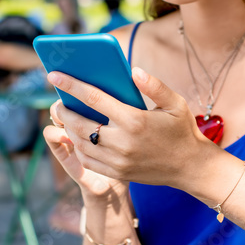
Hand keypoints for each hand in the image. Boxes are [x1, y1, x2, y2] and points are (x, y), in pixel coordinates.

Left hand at [46, 67, 213, 188]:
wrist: (190, 168)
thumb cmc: (182, 131)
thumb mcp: (175, 104)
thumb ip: (154, 86)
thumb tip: (133, 71)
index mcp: (134, 120)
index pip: (94, 98)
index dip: (71, 85)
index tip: (53, 75)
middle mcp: (122, 142)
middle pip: (79, 123)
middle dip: (63, 110)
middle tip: (57, 102)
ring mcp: (118, 160)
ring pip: (80, 143)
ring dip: (68, 129)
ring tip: (66, 118)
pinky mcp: (117, 173)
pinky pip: (88, 160)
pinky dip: (78, 147)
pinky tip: (78, 137)